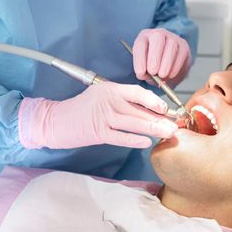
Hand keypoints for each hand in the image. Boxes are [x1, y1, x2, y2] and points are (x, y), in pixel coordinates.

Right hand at [19, 82, 177, 148]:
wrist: (56, 121)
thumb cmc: (83, 110)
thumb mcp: (103, 98)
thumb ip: (124, 102)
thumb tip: (151, 112)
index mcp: (110, 88)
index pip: (137, 92)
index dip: (154, 101)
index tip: (167, 109)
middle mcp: (108, 100)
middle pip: (140, 110)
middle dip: (160, 119)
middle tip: (175, 126)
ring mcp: (103, 116)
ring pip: (134, 123)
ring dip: (153, 129)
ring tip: (168, 134)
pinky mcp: (97, 132)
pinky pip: (121, 137)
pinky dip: (134, 140)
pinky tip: (147, 142)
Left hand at [133, 28, 190, 86]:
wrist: (169, 66)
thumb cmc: (153, 66)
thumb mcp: (145, 69)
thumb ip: (144, 72)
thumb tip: (145, 75)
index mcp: (144, 38)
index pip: (140, 44)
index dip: (140, 59)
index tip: (140, 72)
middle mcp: (158, 34)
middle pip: (157, 38)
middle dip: (154, 57)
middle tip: (153, 72)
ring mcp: (172, 38)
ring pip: (171, 46)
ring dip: (166, 63)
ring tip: (162, 75)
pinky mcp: (183, 45)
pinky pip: (181, 54)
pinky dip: (176, 66)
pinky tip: (171, 75)